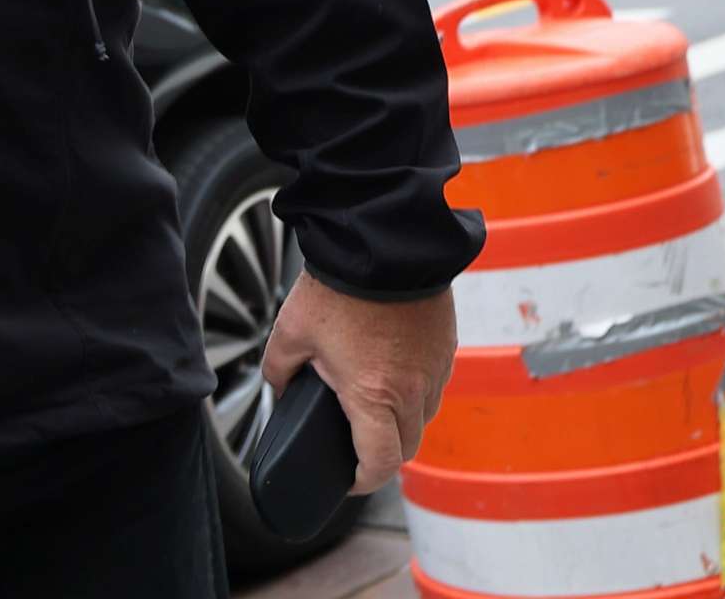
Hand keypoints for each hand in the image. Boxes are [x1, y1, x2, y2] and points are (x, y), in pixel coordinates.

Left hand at [261, 271, 455, 494]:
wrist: (382, 245)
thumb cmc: (336, 290)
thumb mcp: (290, 332)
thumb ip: (279, 370)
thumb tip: (278, 388)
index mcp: (374, 396)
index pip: (381, 463)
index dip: (363, 481)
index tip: (349, 480)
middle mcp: (413, 391)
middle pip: (407, 447)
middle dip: (383, 456)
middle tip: (356, 449)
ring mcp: (435, 370)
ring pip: (425, 417)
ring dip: (402, 422)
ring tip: (372, 407)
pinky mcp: (446, 348)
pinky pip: (434, 385)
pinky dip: (416, 391)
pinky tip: (390, 372)